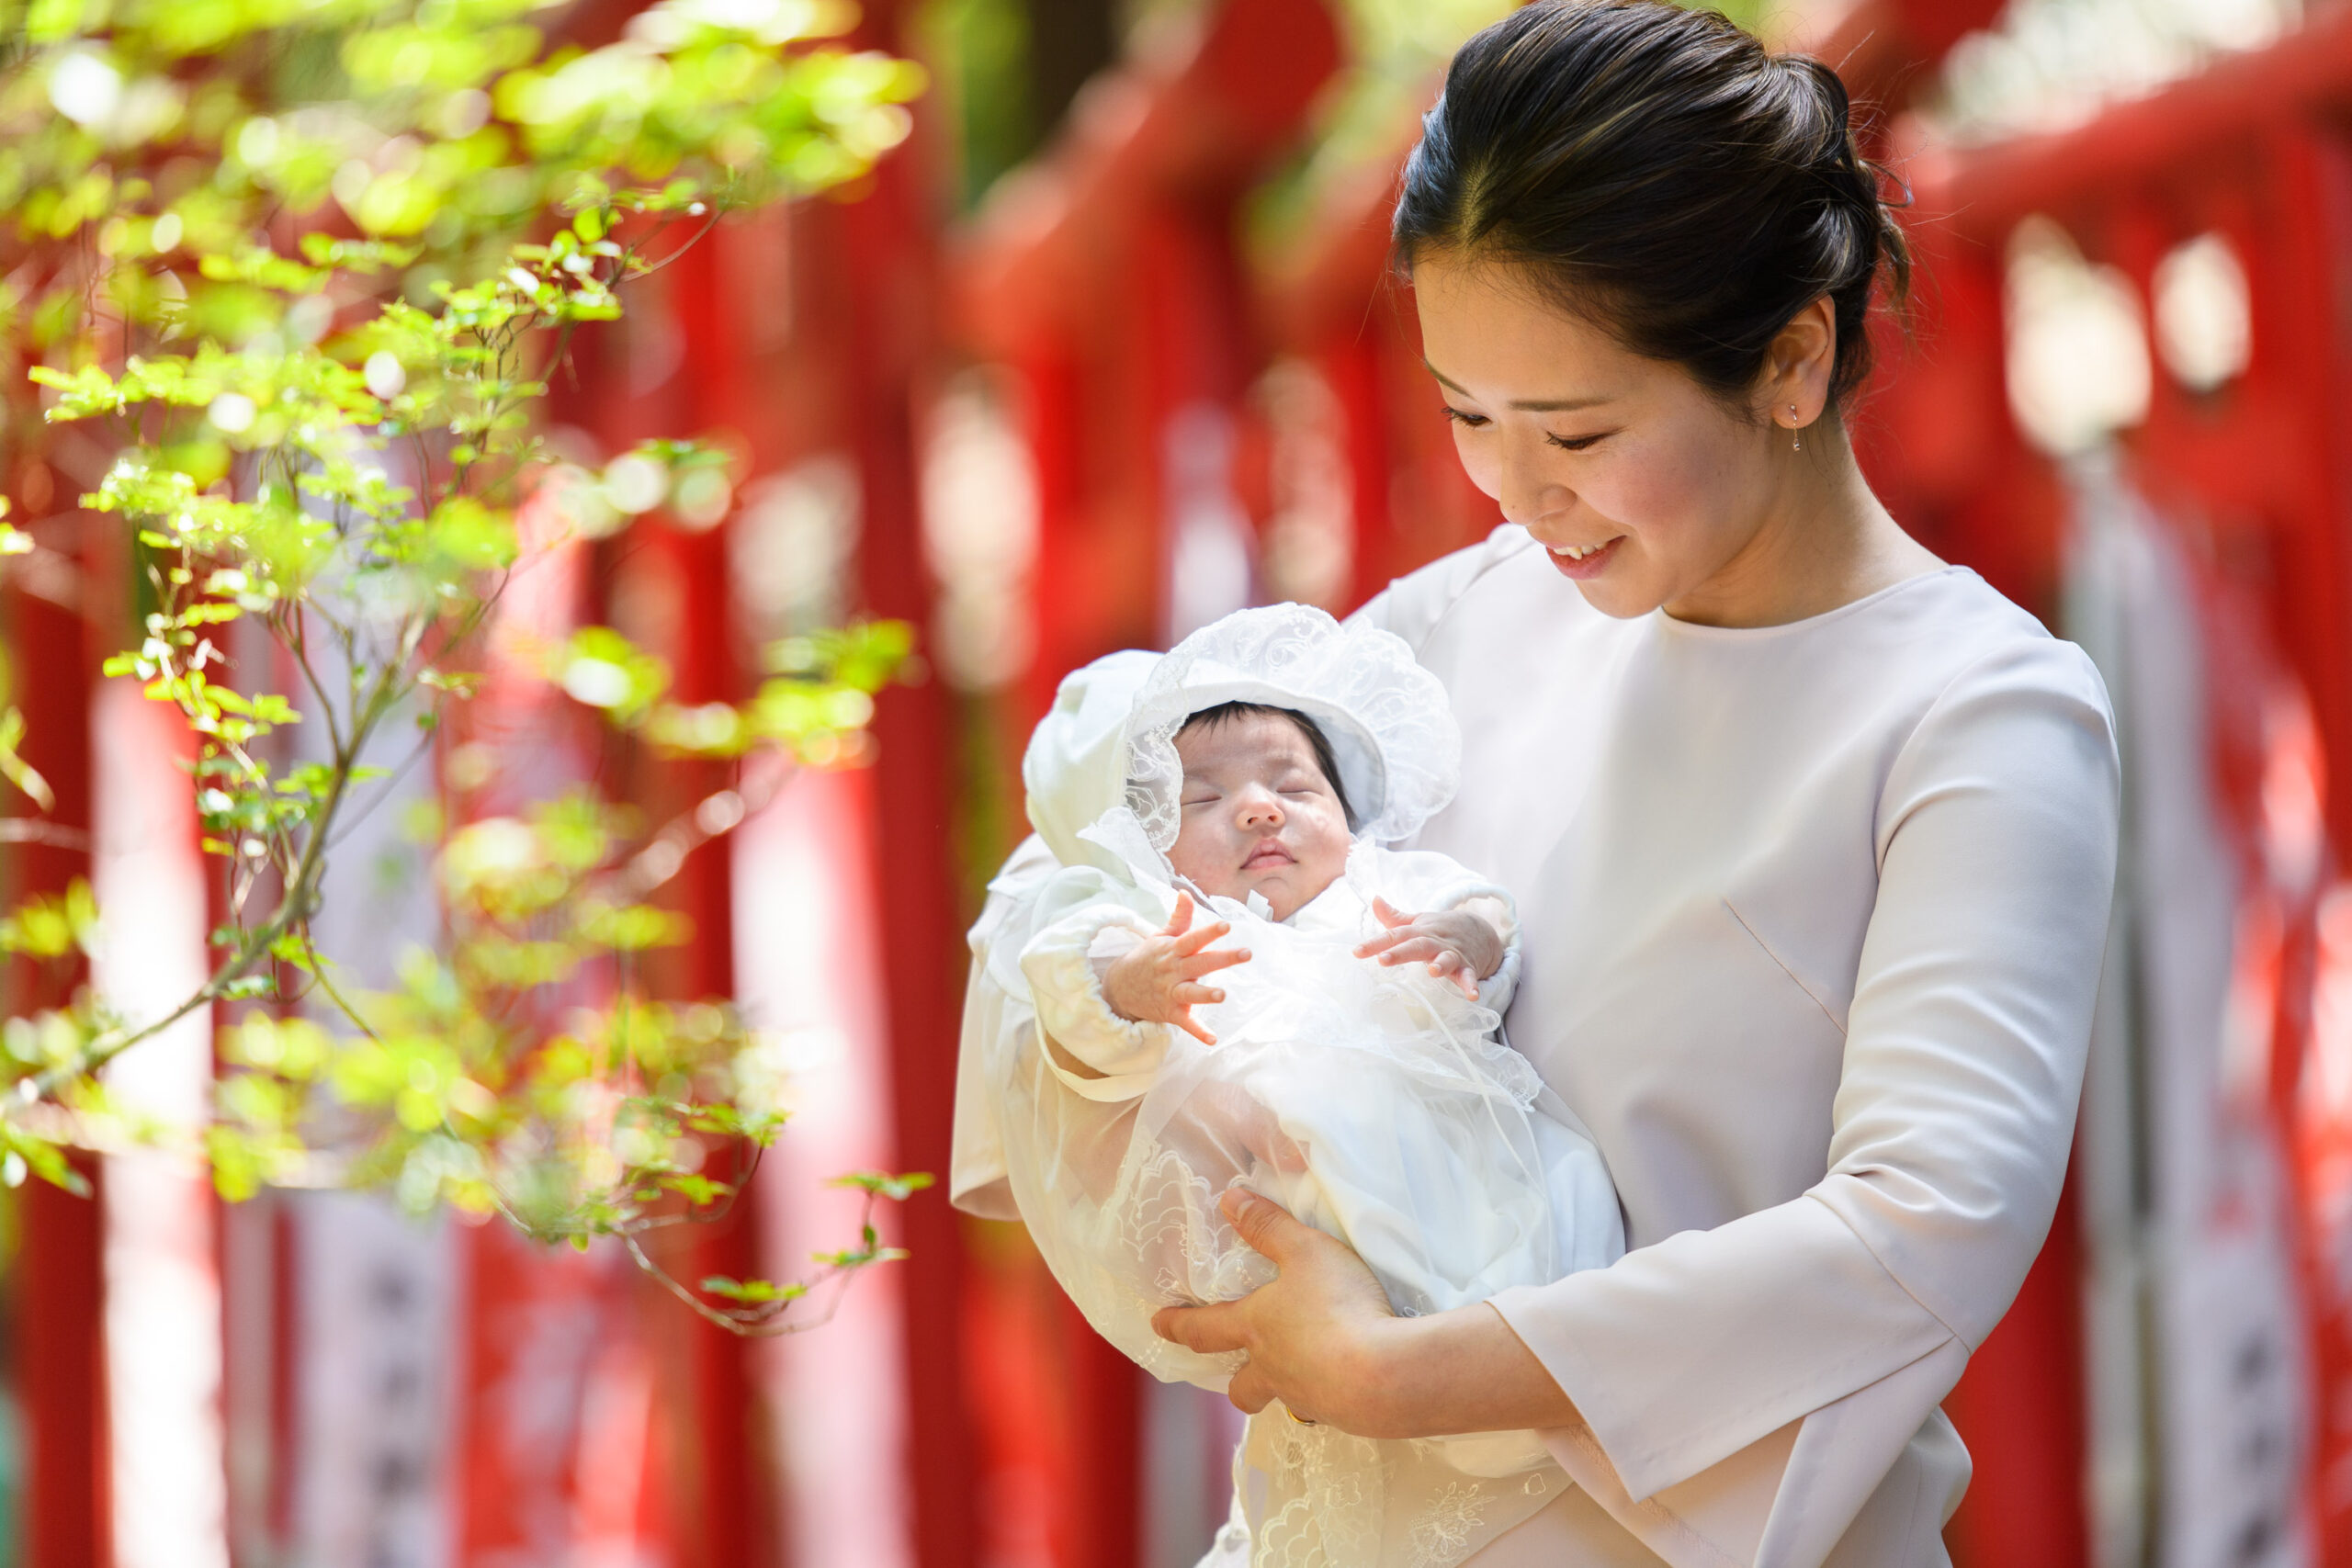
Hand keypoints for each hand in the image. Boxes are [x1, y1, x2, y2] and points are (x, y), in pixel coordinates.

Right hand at [1103, 892, 1250, 1044]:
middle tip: (1246, 953)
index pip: (1193, 938)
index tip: (1226, 925)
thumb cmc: (1147, 958)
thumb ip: (1179, 917)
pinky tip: (1213, 1039)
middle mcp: (1173, 970)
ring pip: (1191, 993)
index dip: (1209, 932)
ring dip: (1206, 994)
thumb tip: (1186, 892)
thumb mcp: (1160, 937)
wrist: (1119, 988)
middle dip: (1223, 958)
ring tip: (1222, 994)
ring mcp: (1171, 992)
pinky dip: (1198, 1032)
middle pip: (1200, 963)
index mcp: (1173, 950)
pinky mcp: (1171, 1013)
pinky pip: (1186, 1024)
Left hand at [1152, 1188, 1405, 1430]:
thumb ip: (1269, 1225)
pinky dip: (1328, 1396)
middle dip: (1235, 1382)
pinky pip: (1326, 1408)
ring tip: (1299, 1378)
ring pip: (1283, 1400)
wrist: (1386, 1374)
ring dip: (1283, 1391)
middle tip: (1235, 1378)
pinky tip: (1346, 1382)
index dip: (1178, 1325)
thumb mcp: (1305, 1251)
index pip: (1204, 1328)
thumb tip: (1229, 1198)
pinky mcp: (1342, 1415)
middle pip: (1241, 1387)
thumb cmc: (1338, 1306)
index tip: (1158, 1325)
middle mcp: (1273, 1369)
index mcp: (1255, 1328)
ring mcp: (1307, 1398)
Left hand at [1353, 897, 1502, 997]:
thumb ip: (1395, 917)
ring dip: (1441, 964)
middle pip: (1417, 945)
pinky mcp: (1468, 966)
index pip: (1395, 935)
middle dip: (1401, 952)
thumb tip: (1374, 899)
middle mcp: (1434, 942)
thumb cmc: (1440, 929)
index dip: (1375, 943)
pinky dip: (1471, 984)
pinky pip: (1469, 976)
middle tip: (1383, 959)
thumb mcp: (1418, 921)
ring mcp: (1452, 954)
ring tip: (1433, 971)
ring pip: (1446, 958)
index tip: (1357, 951)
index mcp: (1419, 932)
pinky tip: (1472, 995)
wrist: (1479, 930)